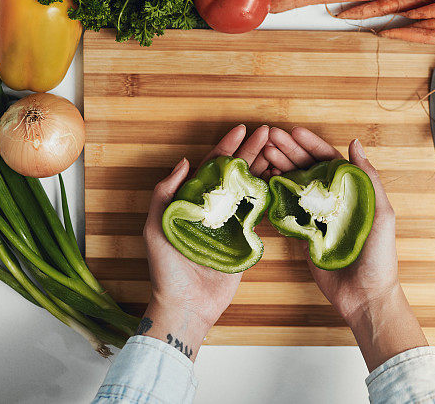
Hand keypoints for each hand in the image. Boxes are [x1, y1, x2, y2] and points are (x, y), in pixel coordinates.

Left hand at [139, 124, 268, 360]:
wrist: (185, 305)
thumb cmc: (166, 268)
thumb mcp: (155, 227)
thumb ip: (165, 194)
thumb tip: (184, 162)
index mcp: (191, 201)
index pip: (211, 167)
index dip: (226, 147)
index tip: (241, 129)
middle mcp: (212, 208)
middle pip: (233, 173)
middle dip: (250, 151)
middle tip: (267, 132)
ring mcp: (229, 222)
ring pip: (247, 187)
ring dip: (261, 167)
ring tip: (277, 149)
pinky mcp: (244, 239)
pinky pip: (257, 212)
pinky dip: (267, 194)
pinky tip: (279, 179)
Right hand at [265, 127, 427, 370]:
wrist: (365, 296)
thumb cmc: (379, 255)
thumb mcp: (381, 214)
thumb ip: (368, 179)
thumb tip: (355, 143)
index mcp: (351, 192)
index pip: (329, 160)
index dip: (311, 145)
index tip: (293, 132)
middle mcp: (332, 201)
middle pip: (308, 169)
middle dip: (289, 151)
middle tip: (270, 138)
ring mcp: (316, 217)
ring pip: (294, 186)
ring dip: (279, 168)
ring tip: (263, 154)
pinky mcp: (303, 236)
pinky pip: (286, 212)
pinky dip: (275, 196)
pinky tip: (264, 181)